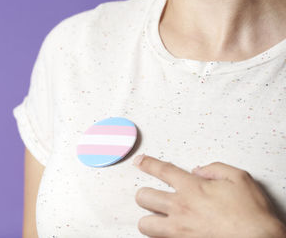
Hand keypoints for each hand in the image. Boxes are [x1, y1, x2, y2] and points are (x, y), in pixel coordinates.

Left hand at [133, 154, 285, 237]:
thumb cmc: (251, 214)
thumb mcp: (239, 178)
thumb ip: (216, 169)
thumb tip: (200, 170)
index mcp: (192, 188)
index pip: (162, 170)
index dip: (148, 164)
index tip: (140, 162)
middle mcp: (180, 207)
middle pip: (144, 197)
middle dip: (144, 195)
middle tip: (150, 196)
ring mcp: (179, 229)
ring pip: (145, 224)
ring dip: (148, 220)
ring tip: (156, 218)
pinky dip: (161, 236)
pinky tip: (167, 234)